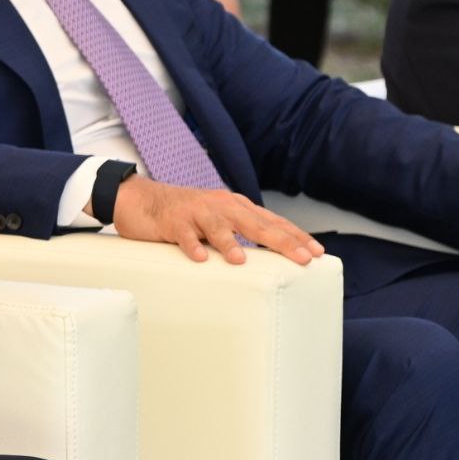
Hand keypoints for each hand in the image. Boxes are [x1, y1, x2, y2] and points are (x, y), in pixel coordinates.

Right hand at [111, 175, 324, 266]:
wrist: (141, 200)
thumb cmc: (185, 216)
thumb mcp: (218, 223)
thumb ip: (239, 234)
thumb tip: (268, 258)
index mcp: (235, 207)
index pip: (272, 222)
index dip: (296, 236)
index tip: (317, 253)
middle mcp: (221, 206)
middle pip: (256, 223)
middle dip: (281, 241)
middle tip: (303, 258)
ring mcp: (196, 212)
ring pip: (219, 227)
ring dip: (230, 242)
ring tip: (241, 260)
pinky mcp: (173, 221)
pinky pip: (184, 235)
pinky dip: (192, 246)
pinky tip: (199, 257)